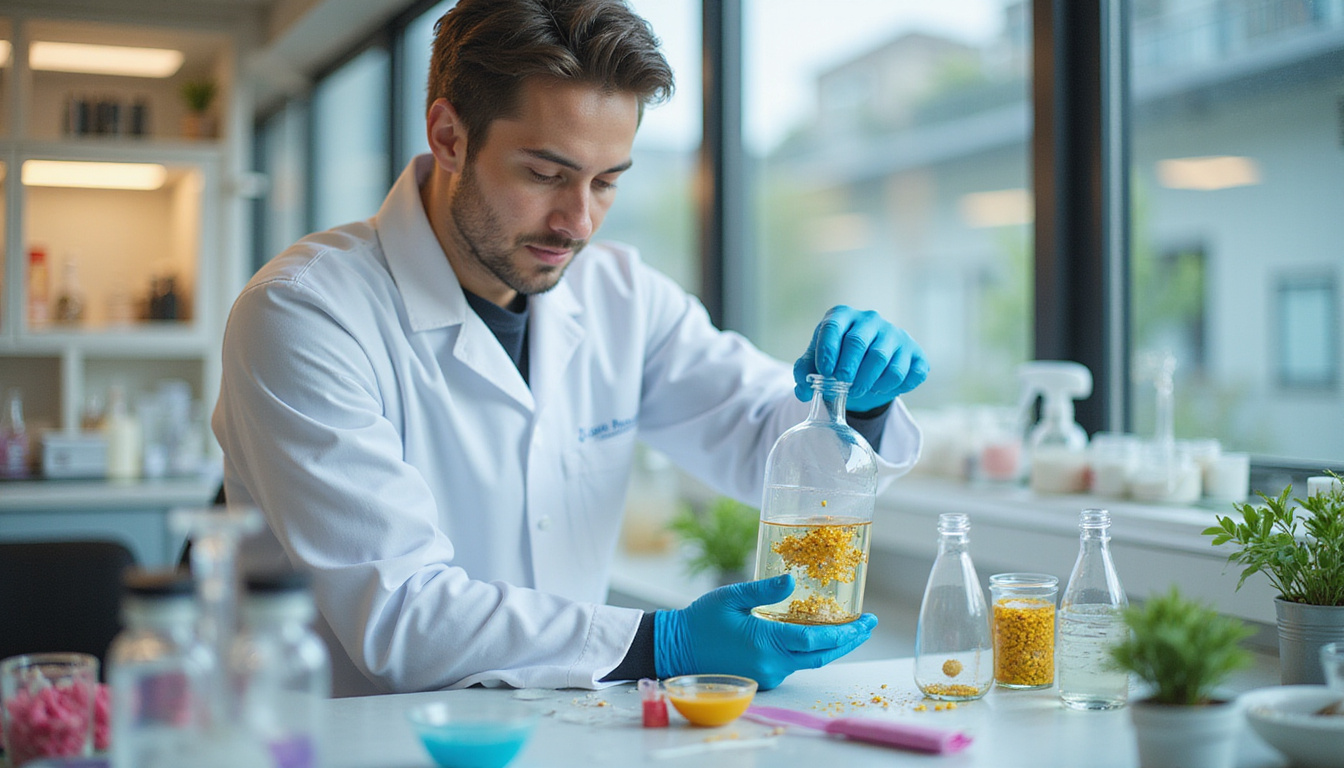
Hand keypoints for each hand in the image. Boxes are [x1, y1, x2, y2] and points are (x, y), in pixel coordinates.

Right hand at [654, 575, 876, 689]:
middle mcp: (771, 665)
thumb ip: (764, 589)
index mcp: (765, 643)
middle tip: (868, 625)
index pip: (816, 639)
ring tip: (848, 628)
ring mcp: (768, 675)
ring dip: (831, 646)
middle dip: (849, 640)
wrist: (676, 649)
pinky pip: (794, 665)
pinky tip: (817, 635)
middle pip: (821, 656)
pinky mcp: (763, 678)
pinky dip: (810, 651)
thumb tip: (792, 581)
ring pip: (809, 662)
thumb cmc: (701, 620)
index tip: (866, 621)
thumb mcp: (731, 597)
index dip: (845, 631)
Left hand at [794, 305, 929, 412]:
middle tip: (842, 384)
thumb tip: (802, 391)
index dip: (827, 351)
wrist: (869, 368)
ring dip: (867, 380)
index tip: (824, 372)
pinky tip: (879, 388)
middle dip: (847, 367)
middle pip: (858, 342)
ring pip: (881, 358)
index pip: (833, 327)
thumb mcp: (818, 363)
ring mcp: (895, 334)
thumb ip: (805, 373)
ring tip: (858, 390)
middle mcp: (870, 320)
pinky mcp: (914, 352)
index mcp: (843, 316)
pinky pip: (905, 371)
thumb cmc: (838, 360)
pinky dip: (891, 385)